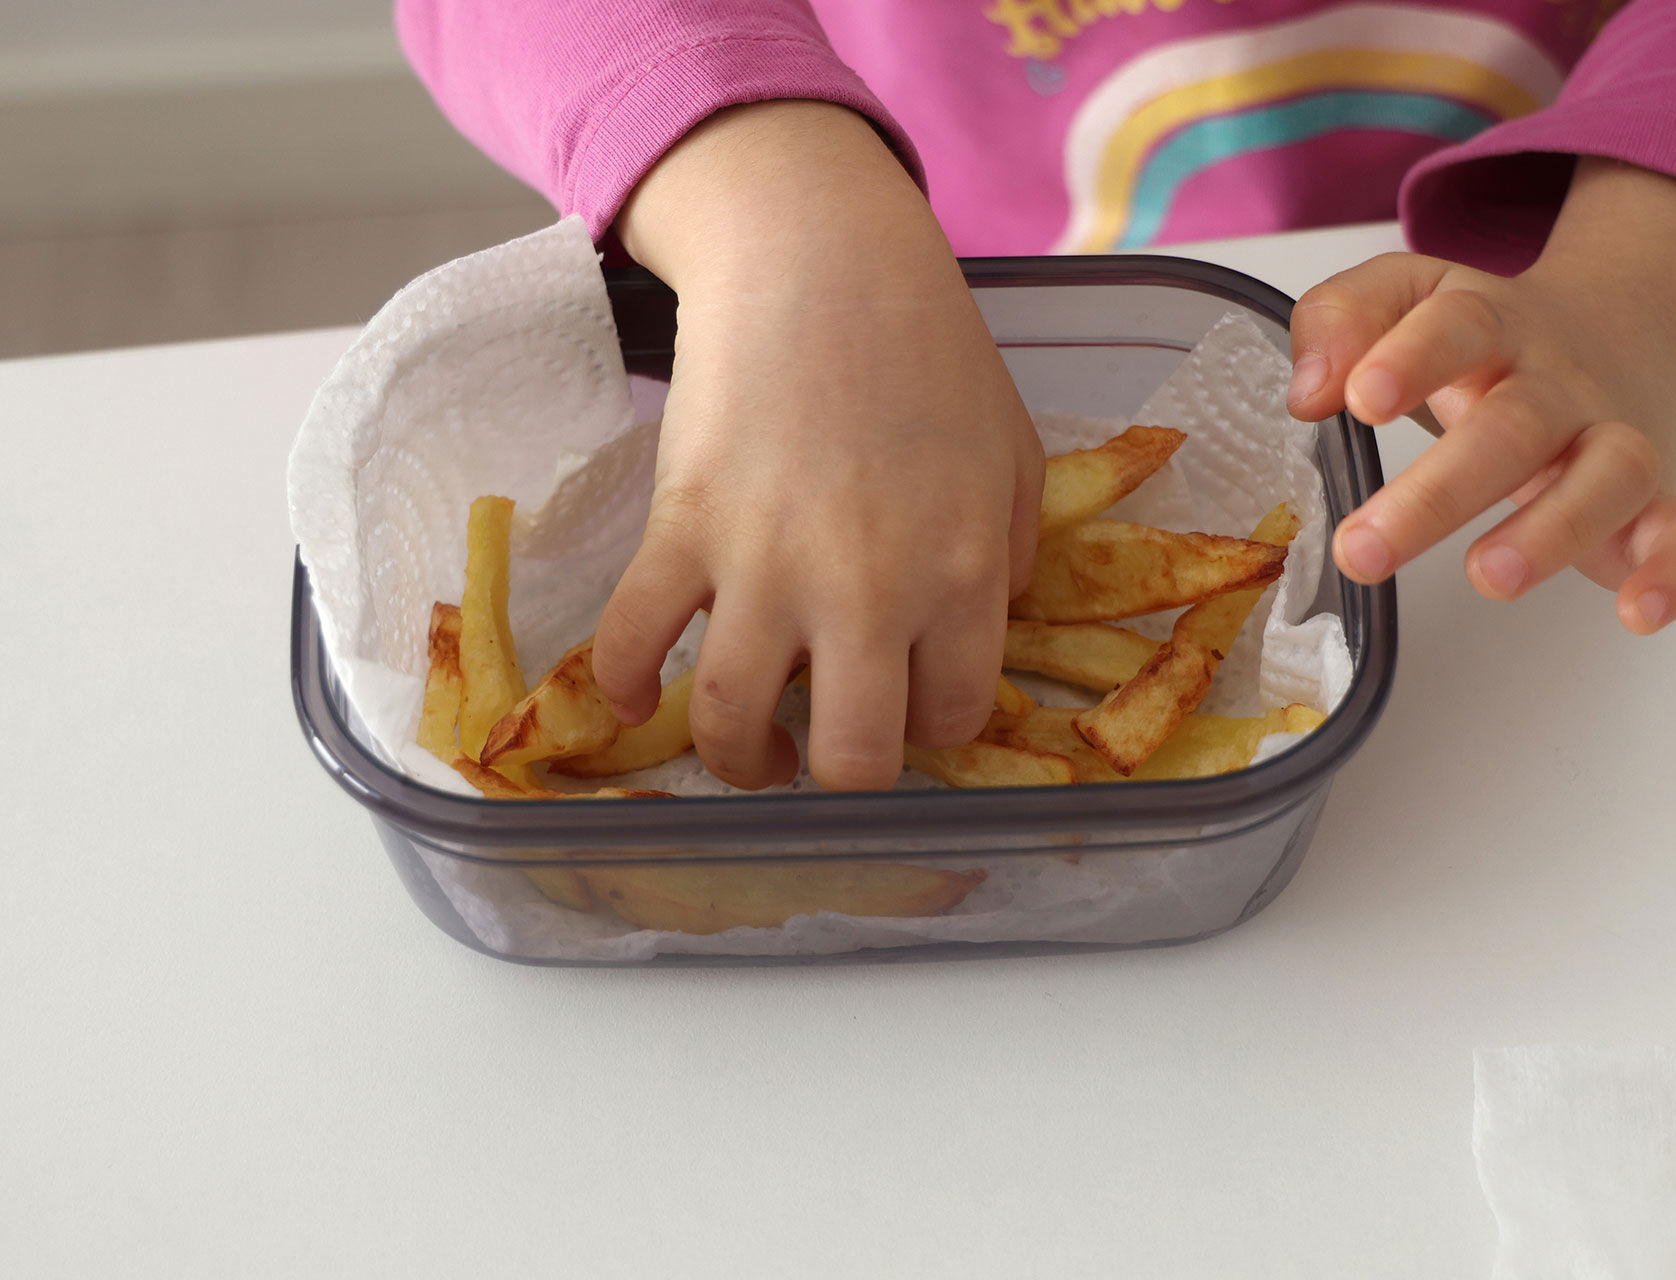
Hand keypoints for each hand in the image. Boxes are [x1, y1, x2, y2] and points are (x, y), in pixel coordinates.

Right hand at [593, 101, 1043, 790]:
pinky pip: (633, 641)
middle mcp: (869, 593)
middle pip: (852, 759)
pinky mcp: (682, 529)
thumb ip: (1011, 558)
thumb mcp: (1014, 456)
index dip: (931, 725)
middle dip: (843, 773)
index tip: (909, 704)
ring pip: (734, 723)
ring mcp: (766, 566)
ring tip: (752, 750)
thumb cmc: (933, 354)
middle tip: (830, 747)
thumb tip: (982, 629)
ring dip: (740, 759)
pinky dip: (621, 685)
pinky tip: (634, 699)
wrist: (822, 261)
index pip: (951, 719)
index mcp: (964, 576)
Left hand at [1287, 158, 1675, 632]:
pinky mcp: (1656, 503)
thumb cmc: (1486, 338)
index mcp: (1492, 327)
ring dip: (1553, 530)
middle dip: (1439, 492)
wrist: (1623, 328)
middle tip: (1364, 548)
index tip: (1360, 400)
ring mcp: (1614, 442)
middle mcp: (1559, 385)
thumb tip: (1309, 392)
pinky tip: (1637, 613)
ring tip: (1487, 576)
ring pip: (1608, 476)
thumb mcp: (1410, 295)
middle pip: (1515, 426)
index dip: (1413, 357)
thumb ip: (1342, 319)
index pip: (1458, 326)